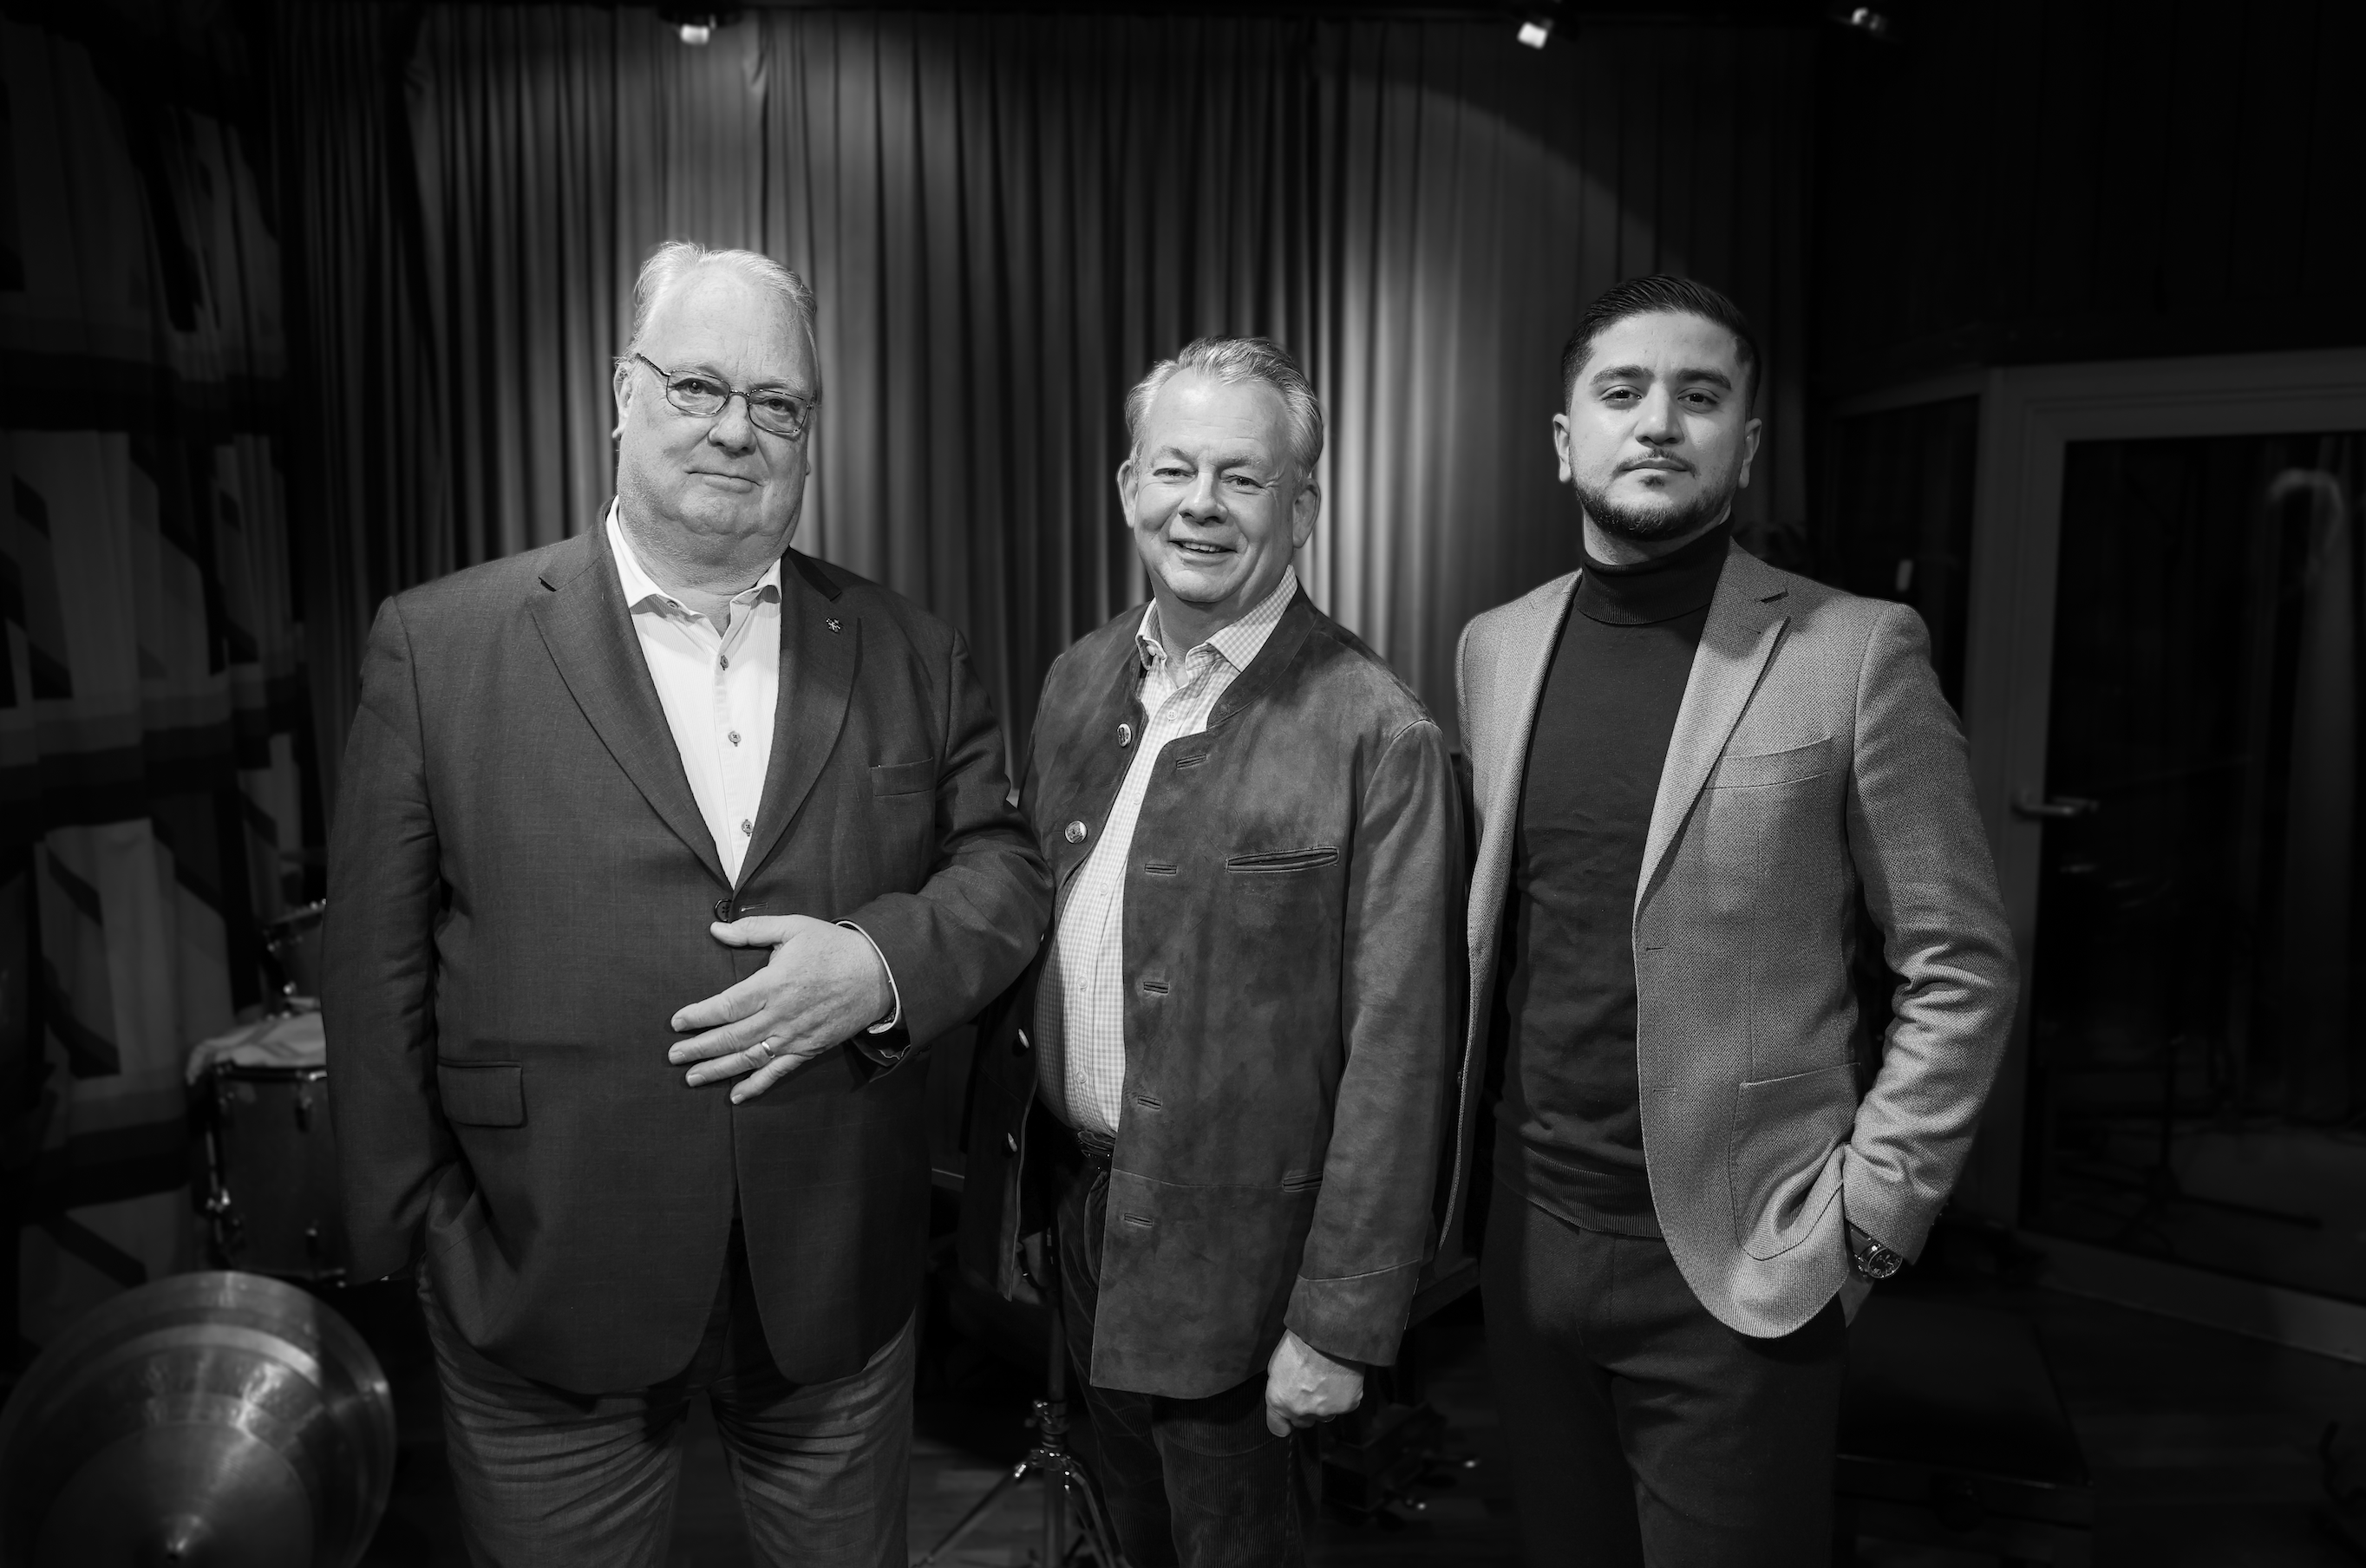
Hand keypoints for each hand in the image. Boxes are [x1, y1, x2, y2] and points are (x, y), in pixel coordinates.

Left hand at [667, 916, 891, 1102]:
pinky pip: (778, 1072)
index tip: (676, 1023)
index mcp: (773, 985)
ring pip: (749, 1059)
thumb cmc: (833, 947)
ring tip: (692, 1078)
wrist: (879, 973)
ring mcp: (794, 1037)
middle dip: (699, 1048)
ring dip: (718, 1070)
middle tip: (673, 1056)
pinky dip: (757, 1086)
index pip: (726, 1006)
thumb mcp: (794, 927)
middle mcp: (780, 1016)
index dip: (699, 1016)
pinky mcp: (809, 1049)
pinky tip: (736, 1096)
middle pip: (731, 1037)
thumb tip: (715, 930)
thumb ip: (752, 930)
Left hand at [1263, 1329, 1362, 1437]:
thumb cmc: (1301, 1342)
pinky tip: (1341, 1377)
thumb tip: (1284, 1395)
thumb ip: (1280, 1388)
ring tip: (1327, 1379)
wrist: (1329, 1334)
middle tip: (1310, 1387)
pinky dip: (1344, 1394)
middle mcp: (1301, 1410)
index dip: (1283, 1422)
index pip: (1278, 1428)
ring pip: (1325, 1414)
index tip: (1287, 1417)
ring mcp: (1326, 1410)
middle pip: (1303, 1421)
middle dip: (1305, 1410)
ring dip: (1325, 1403)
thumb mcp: (1276, 1364)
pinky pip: (1345, 1405)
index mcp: (1280, 1400)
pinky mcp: (1347, 1405)